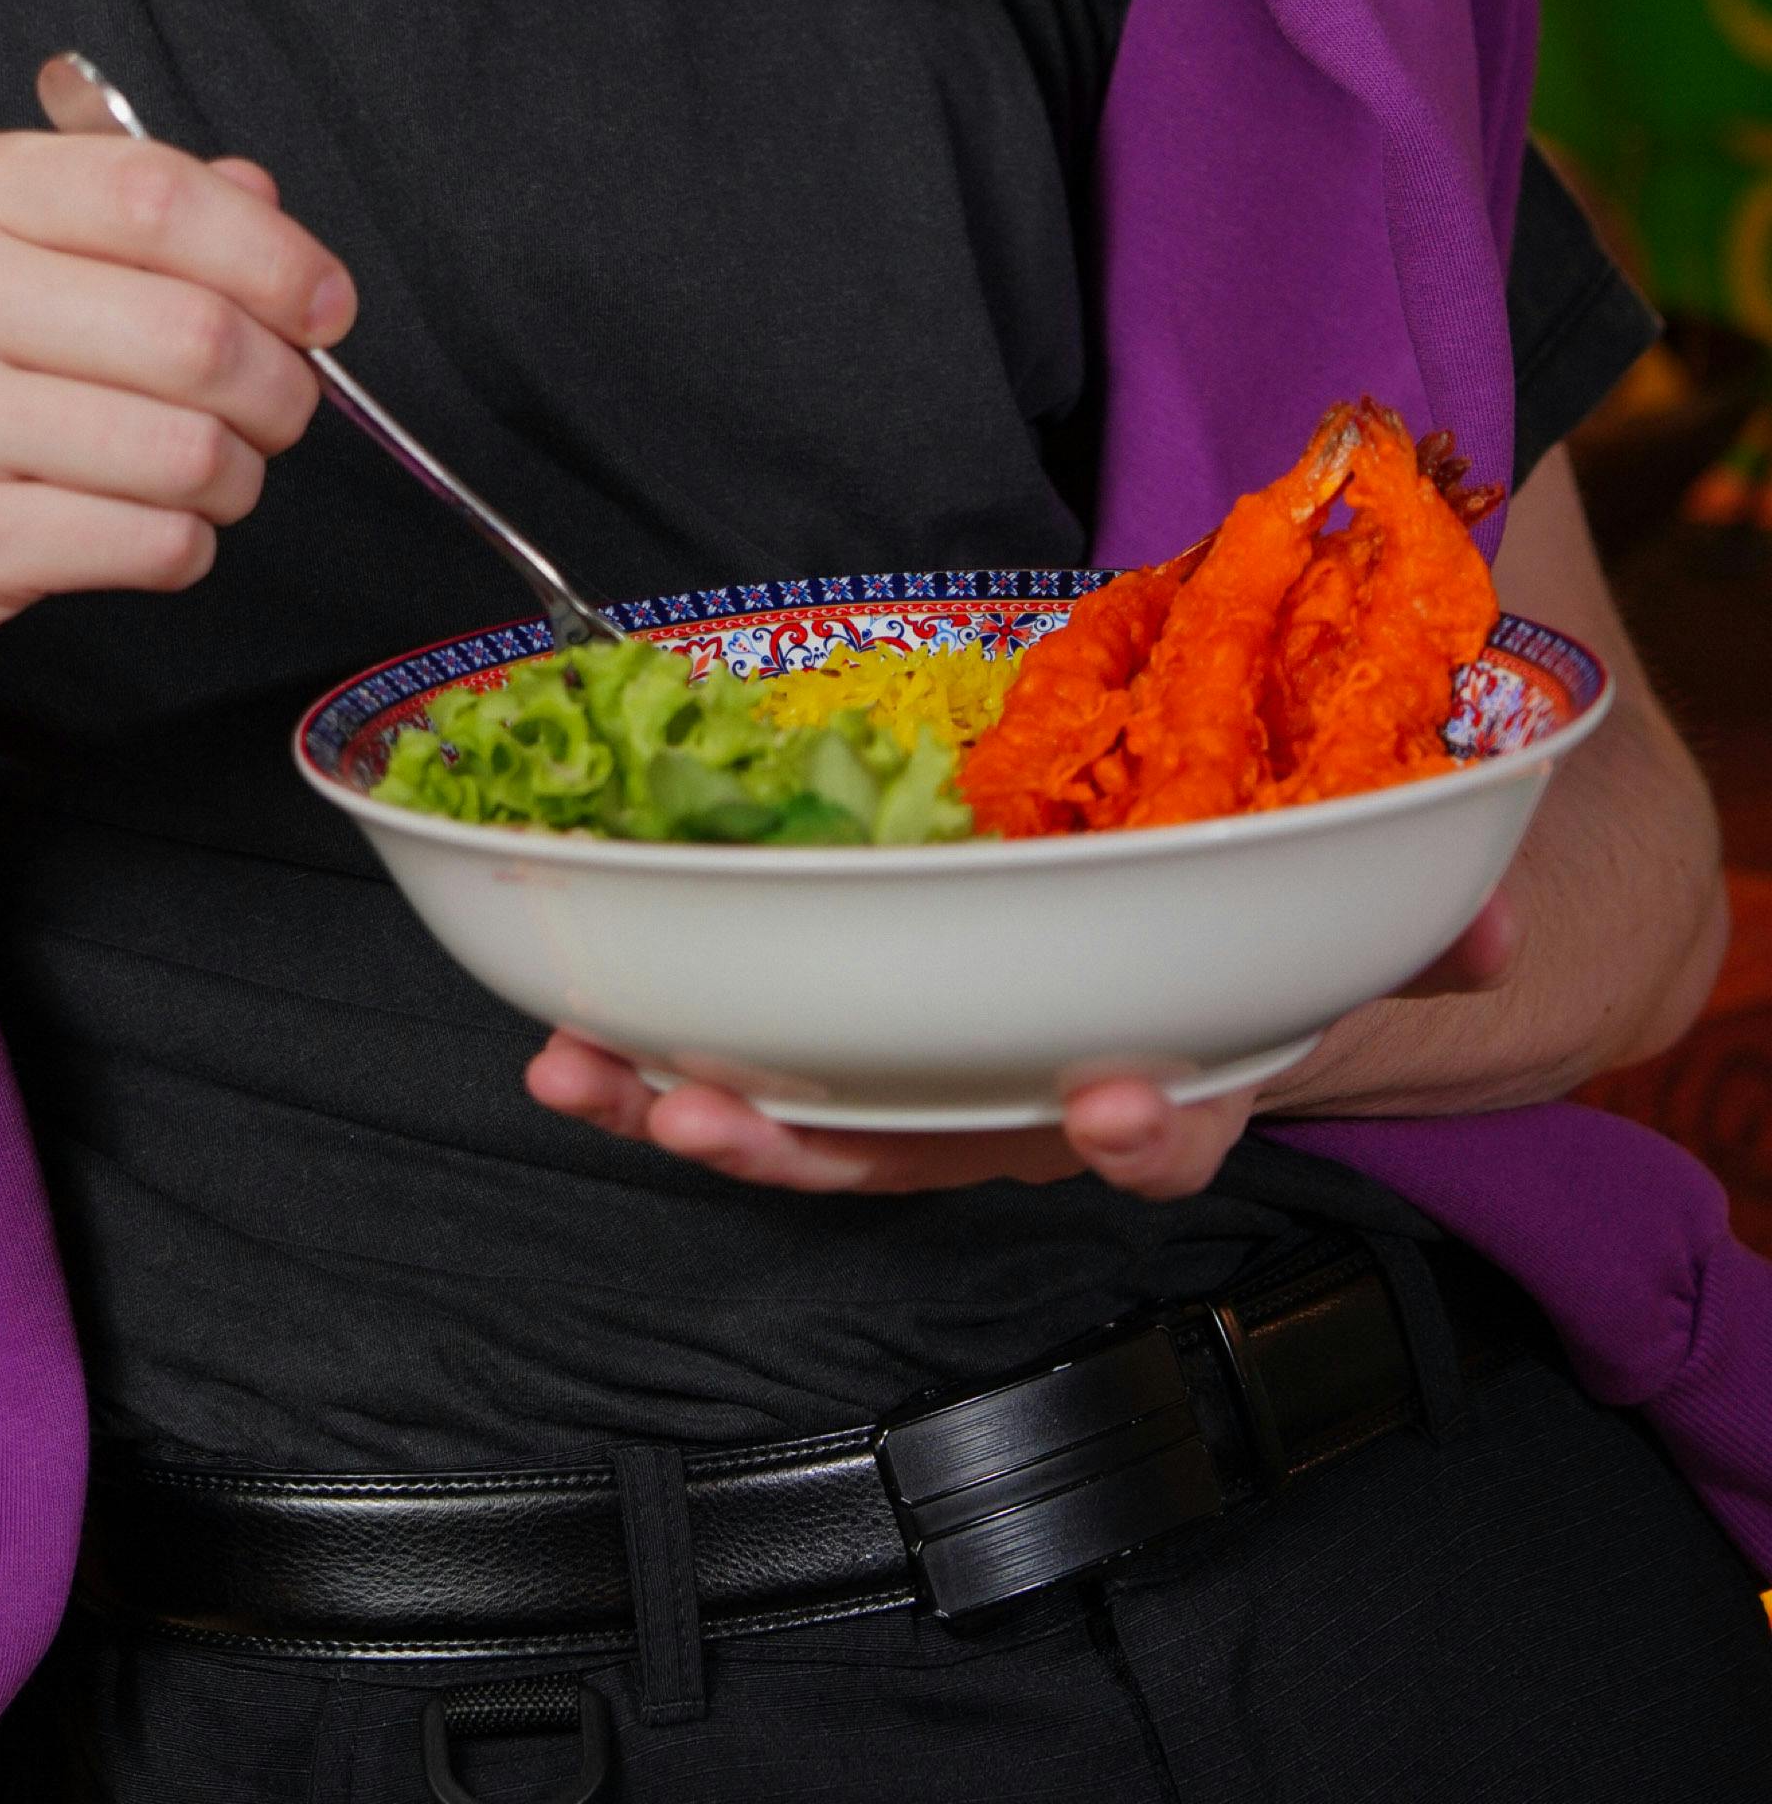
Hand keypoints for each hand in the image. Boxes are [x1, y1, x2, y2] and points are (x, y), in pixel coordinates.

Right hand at [0, 127, 353, 718]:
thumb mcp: (4, 257)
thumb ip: (136, 213)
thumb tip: (264, 204)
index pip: (156, 195)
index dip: (276, 254)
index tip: (326, 304)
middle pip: (193, 330)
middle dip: (281, 384)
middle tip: (280, 407)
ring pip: (187, 448)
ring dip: (238, 475)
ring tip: (209, 474)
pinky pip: (150, 541)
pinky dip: (185, 545)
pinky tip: (147, 529)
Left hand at [522, 888, 1523, 1199]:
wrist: (1203, 914)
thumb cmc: (1251, 905)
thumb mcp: (1337, 896)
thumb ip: (1409, 907)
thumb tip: (1485, 924)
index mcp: (1161, 1070)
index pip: (1164, 1127)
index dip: (1143, 1130)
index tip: (1112, 1103)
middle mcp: (1029, 1101)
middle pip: (926, 1156)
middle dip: (809, 1144)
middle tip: (714, 1116)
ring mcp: (927, 1076)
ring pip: (810, 1126)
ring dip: (695, 1108)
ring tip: (591, 1082)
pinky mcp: (847, 1027)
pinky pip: (753, 1056)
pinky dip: (654, 1052)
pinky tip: (566, 1037)